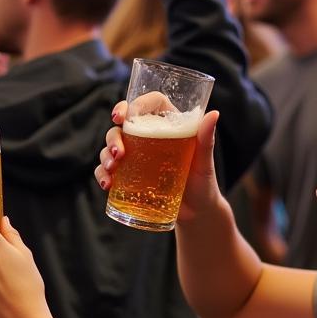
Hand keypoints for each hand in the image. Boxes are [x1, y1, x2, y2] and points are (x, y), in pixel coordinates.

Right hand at [94, 102, 221, 222]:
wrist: (198, 213)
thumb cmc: (204, 182)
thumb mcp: (204, 162)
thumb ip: (206, 139)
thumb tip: (214, 114)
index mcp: (168, 126)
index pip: (148, 105)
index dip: (132, 104)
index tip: (121, 117)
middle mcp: (149, 138)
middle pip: (123, 127)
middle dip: (113, 137)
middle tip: (117, 153)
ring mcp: (137, 158)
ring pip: (111, 147)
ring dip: (105, 156)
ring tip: (112, 169)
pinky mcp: (129, 177)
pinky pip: (108, 171)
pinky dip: (102, 175)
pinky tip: (107, 184)